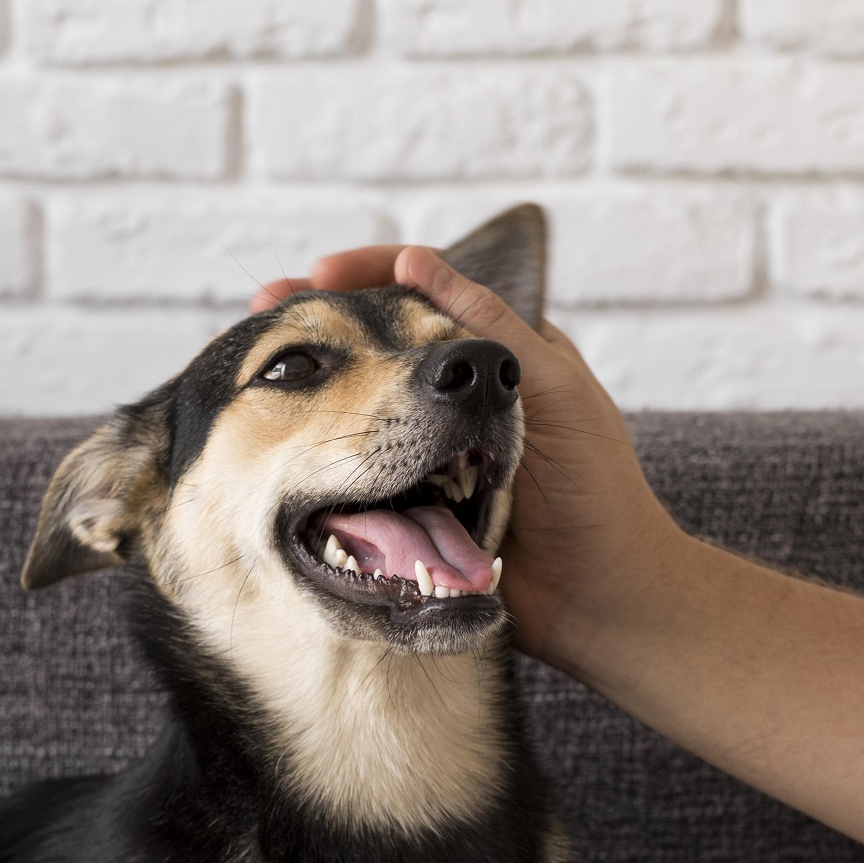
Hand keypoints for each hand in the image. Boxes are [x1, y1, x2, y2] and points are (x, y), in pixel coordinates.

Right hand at [252, 247, 686, 681]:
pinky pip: (360, 480)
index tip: (316, 278)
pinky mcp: (415, 516)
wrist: (600, 601)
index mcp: (500, 361)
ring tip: (263, 372)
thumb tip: (418, 261)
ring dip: (314, 391)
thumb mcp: (549, 390)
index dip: (366, 279)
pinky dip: (325, 460)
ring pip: (362, 412)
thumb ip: (489, 330)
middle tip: (264, 313)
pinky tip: (288, 445)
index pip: (423, 297)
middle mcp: (460, 407)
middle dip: (322, 329)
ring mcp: (432, 461)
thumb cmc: (594, 492)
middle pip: (381, 349)